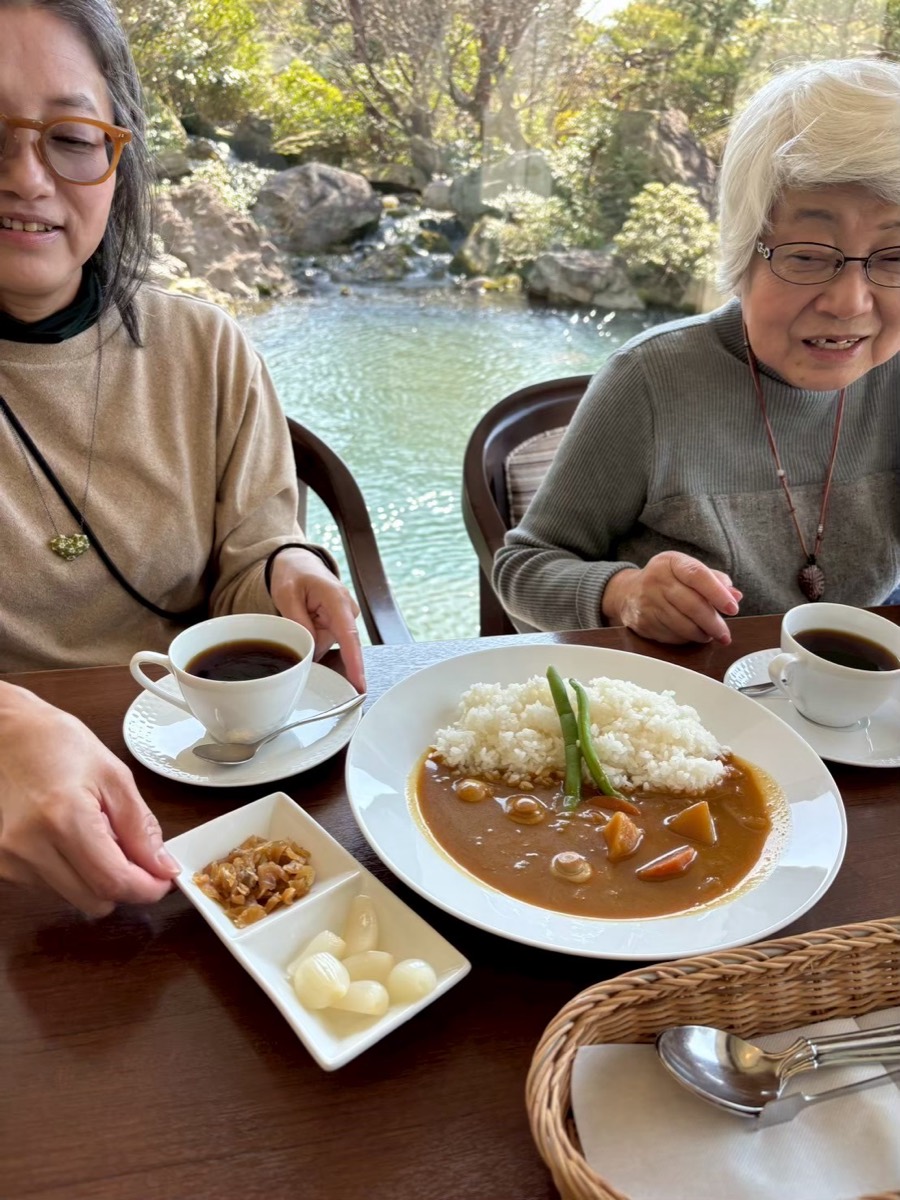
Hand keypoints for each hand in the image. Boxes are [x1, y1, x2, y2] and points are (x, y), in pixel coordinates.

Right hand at [0, 684, 178, 916]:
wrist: (10, 736)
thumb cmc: (59, 745)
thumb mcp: (115, 777)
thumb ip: (141, 828)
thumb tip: (162, 866)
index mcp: (63, 819)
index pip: (113, 882)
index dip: (147, 888)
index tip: (164, 879)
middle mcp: (31, 847)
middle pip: (95, 901)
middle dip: (126, 886)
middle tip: (139, 856)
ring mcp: (13, 860)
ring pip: (76, 898)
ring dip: (99, 879)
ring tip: (99, 835)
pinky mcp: (6, 866)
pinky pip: (56, 888)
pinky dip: (77, 874)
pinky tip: (77, 841)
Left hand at [268, 547, 365, 691]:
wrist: (299, 564)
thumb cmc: (294, 575)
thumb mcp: (286, 594)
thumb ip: (298, 621)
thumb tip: (310, 649)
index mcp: (337, 600)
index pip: (349, 636)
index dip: (355, 662)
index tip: (359, 683)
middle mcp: (347, 612)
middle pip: (337, 647)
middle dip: (316, 649)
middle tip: (296, 625)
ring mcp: (344, 621)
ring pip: (327, 647)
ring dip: (310, 642)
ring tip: (298, 616)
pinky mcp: (339, 628)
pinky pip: (324, 644)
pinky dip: (312, 640)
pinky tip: (305, 622)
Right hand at [601, 552, 741, 644]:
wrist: (627, 592)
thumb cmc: (666, 580)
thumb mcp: (687, 570)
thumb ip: (714, 580)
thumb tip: (735, 595)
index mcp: (671, 562)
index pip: (697, 575)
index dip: (717, 593)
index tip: (733, 608)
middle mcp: (656, 580)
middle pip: (691, 604)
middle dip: (713, 622)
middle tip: (725, 634)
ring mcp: (647, 602)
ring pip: (682, 624)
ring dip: (702, 634)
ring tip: (712, 635)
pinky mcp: (643, 623)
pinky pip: (671, 636)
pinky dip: (687, 639)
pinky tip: (693, 635)